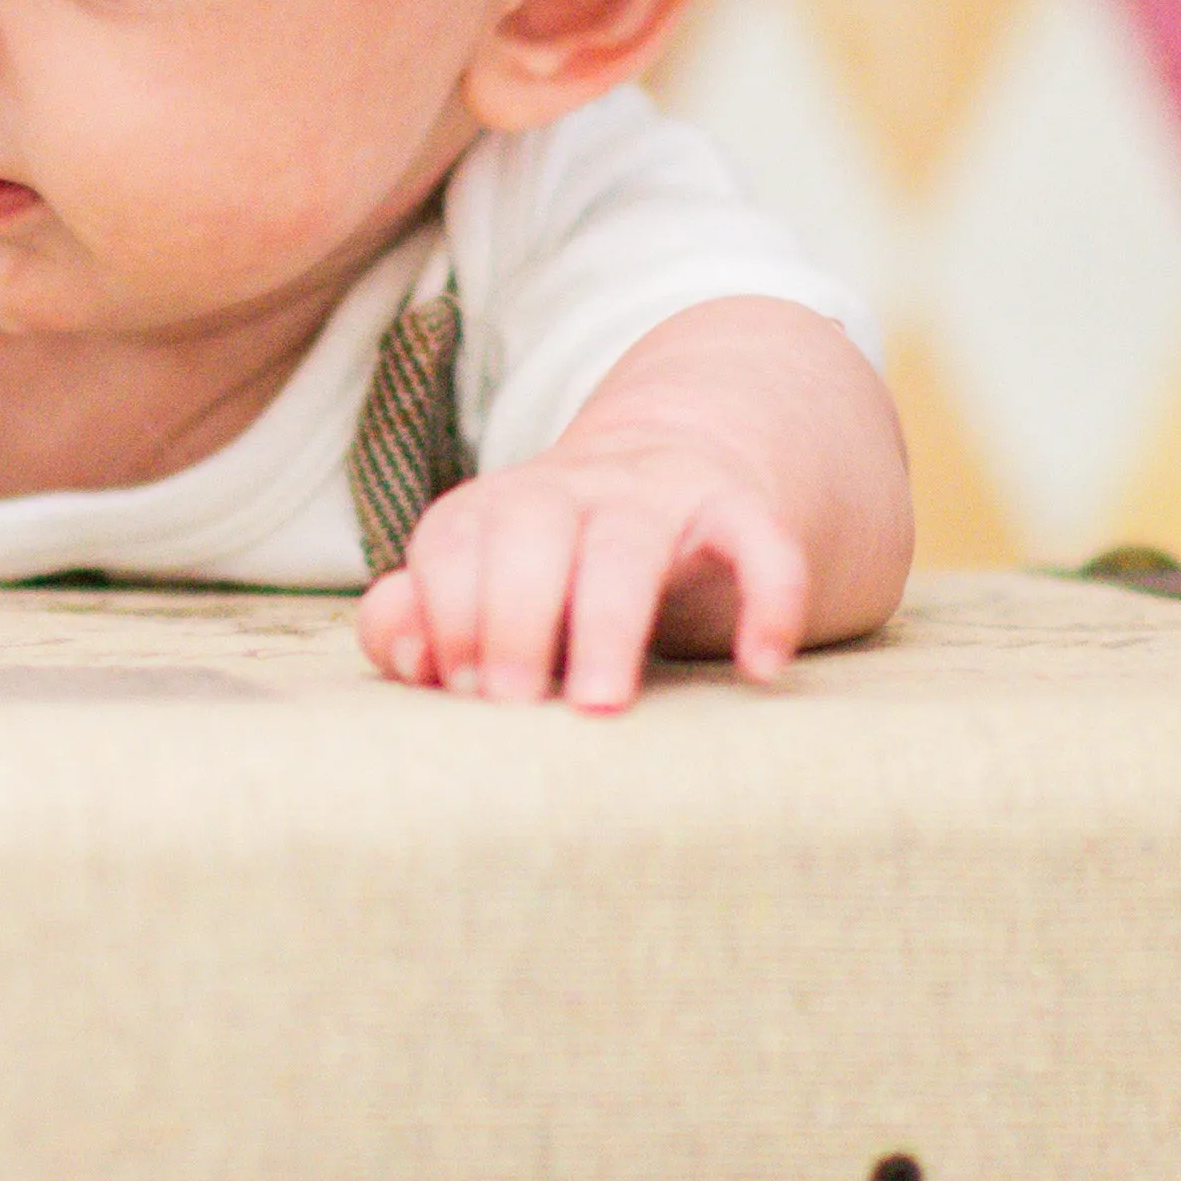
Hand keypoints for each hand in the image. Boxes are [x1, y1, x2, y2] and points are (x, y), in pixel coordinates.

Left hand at [356, 413, 811, 710]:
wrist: (673, 475)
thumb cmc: (554, 570)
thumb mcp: (481, 586)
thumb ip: (419, 620)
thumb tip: (412, 658)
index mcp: (495, 508)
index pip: (451, 539)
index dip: (447, 612)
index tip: (459, 689)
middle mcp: (570, 488)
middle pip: (528, 524)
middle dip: (511, 615)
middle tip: (513, 705)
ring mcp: (657, 494)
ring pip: (627, 540)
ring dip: (609, 621)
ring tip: (600, 705)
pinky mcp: (736, 508)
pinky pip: (759, 540)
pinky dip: (768, 597)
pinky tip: (760, 668)